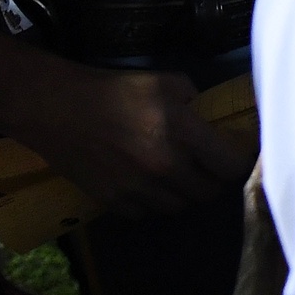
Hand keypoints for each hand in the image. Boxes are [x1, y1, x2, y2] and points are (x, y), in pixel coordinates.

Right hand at [18, 66, 253, 216]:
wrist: (56, 109)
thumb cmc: (114, 90)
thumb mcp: (164, 81)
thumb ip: (196, 99)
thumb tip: (211, 117)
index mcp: (181, 132)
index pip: (230, 167)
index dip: (238, 164)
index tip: (236, 158)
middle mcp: (164, 166)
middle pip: (208, 192)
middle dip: (211, 179)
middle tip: (205, 166)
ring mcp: (138, 188)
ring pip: (180, 206)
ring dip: (182, 193)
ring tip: (175, 175)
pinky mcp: (114, 202)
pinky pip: (147, 213)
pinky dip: (152, 202)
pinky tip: (146, 183)